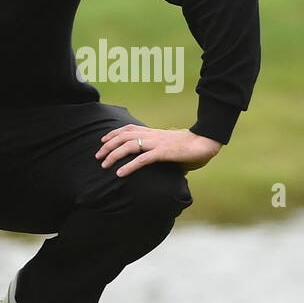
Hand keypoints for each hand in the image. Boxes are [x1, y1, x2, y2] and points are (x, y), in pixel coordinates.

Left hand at [96, 126, 221, 177]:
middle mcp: (153, 135)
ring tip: (104, 165)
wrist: (206, 142)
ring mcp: (157, 143)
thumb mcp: (172, 149)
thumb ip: (163, 155)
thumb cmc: (191, 147)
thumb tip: (163, 168)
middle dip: (108, 145)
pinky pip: (142, 159)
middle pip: (124, 136)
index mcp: (154, 132)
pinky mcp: (163, 153)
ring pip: (129, 146)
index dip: (113, 133)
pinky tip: (120, 173)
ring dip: (114, 155)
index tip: (102, 140)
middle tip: (97, 156)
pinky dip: (129, 166)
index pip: (129, 128)